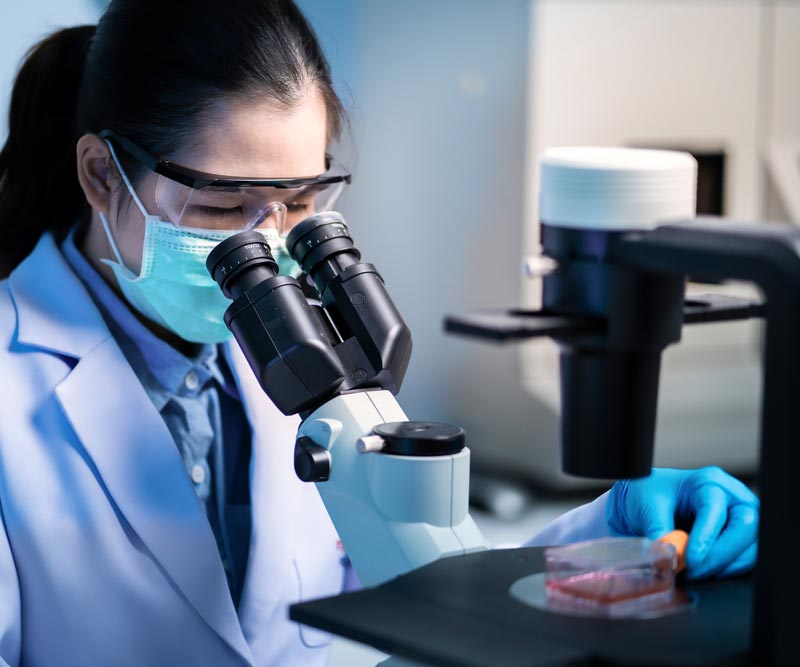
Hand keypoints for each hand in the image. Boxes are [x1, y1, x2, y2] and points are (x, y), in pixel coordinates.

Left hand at [606, 466, 758, 579]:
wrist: (650, 500)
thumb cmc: (653, 496)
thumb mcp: (649, 508)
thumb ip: (659, 532)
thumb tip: (667, 556)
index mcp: (708, 482)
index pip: (716, 508)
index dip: (706, 536)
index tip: (691, 559)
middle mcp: (732, 497)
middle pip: (746, 525)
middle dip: (721, 554)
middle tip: (696, 571)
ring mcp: (741, 517)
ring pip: (751, 545)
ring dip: (725, 565)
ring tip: (696, 573)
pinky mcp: (743, 537)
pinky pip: (746, 557)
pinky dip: (728, 569)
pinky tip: (706, 572)